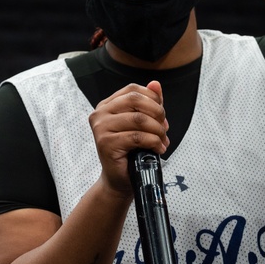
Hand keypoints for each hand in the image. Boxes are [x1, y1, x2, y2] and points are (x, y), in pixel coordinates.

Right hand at [89, 81, 169, 195]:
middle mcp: (100, 114)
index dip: (153, 99)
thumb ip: (149, 103)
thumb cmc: (131, 152)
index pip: (133, 90)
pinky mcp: (106, 143)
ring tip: (162, 141)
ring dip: (157, 130)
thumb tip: (156, 84)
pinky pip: (137, 137)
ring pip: (139, 119)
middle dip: (157, 112)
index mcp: (107, 105)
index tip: (161, 115)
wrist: (120, 179)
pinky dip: (153, 142)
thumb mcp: (142, 124)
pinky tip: (157, 149)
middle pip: (135, 100)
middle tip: (164, 128)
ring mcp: (101, 128)